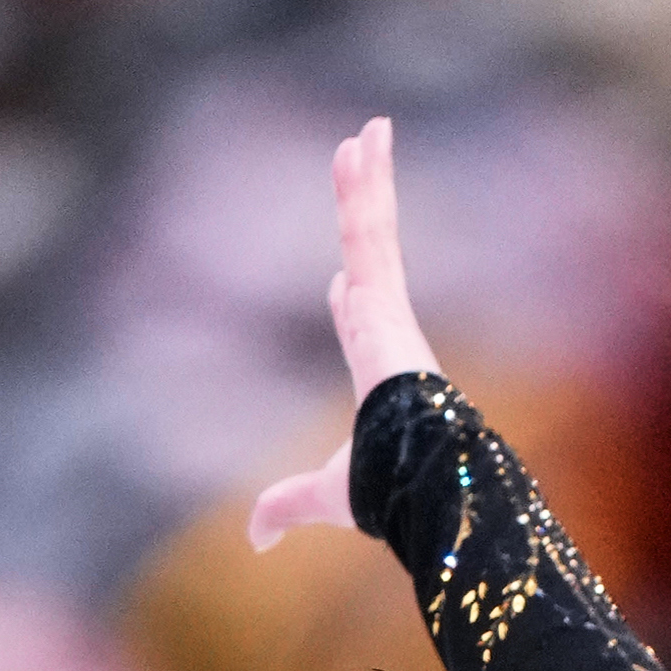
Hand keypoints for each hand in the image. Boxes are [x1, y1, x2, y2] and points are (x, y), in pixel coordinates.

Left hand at [248, 117, 442, 549]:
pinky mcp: (386, 290)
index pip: (358, 323)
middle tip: (359, 175)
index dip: (348, 302)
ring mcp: (388, 305)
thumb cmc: (383, 492)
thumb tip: (255, 539)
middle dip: (363, 219)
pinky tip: (366, 138)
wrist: (415, 477)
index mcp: (376, 373)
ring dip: (368, 180)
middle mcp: (386, 331)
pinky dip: (369, 180)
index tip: (342, 285)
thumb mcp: (321, 496)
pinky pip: (373, 222)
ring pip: (373, 229)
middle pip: (369, 259)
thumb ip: (287, 505)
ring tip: (366, 131)